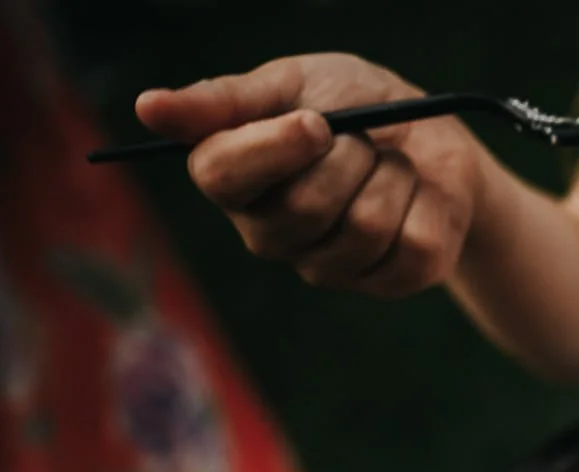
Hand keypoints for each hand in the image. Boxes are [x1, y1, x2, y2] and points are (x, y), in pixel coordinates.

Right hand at [133, 56, 485, 296]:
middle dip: (347, 156)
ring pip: (363, 228)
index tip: (315, 122)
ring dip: (389, 177)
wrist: (431, 133)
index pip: (222, 176)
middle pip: (302, 207)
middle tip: (359, 138)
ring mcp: (326, 265)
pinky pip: (411, 248)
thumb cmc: (350, 102)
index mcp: (232, 179)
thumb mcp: (290, 83)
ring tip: (387, 163)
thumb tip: (147, 107)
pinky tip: (413, 195)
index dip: (273, 148)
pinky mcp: (386, 281)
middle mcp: (269, 233)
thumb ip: (224, 99)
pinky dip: (425, 205)